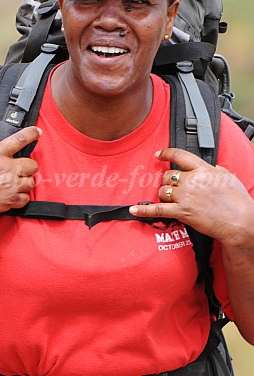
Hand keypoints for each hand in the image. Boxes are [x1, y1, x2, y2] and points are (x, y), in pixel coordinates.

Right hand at [0, 127, 40, 226]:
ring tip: (17, 183)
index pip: (19, 140)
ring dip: (26, 182)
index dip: (31, 134)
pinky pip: (26, 198)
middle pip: (32, 165)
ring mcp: (10, 186)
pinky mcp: (9, 201)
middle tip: (20, 169)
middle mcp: (6, 169)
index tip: (37, 132)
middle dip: (29, 166)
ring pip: (31, 182)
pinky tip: (14, 196)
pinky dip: (22, 198)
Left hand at [129, 148, 253, 244]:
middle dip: (168, 182)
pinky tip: (134, 209)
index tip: (158, 154)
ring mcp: (185, 196)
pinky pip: (157, 210)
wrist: (240, 222)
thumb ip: (218, 171)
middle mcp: (192, 181)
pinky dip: (144, 210)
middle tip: (174, 188)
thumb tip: (213, 168)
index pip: (180, 156)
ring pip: (163, 191)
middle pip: (168, 176)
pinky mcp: (182, 212)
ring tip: (173, 200)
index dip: (166, 153)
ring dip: (164, 195)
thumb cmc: (238, 202)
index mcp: (204, 170)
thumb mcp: (229, 178)